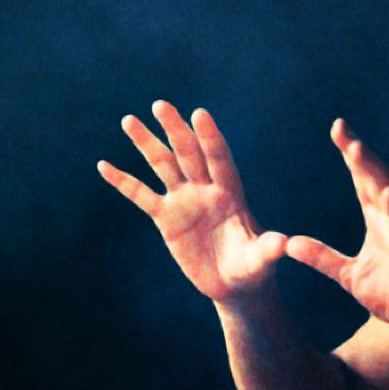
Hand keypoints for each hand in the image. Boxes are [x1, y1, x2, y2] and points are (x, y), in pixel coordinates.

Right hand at [97, 100, 286, 304]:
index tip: (199, 114)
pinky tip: (104, 165)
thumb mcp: (260, 260)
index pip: (219, 159)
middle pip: (189, 153)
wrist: (234, 284)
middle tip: (161, 105)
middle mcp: (206, 189)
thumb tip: (284, 244)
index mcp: (231, 193)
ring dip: (147, 144)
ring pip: (164, 165)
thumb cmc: (253, 269)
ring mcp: (185, 201)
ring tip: (129, 120)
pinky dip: (124, 182)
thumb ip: (268, 249)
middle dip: (175, 130)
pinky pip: (142, 195)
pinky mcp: (166, 218)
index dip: (210, 138)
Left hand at [284, 120, 388, 347]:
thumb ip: (322, 257)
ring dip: (376, 173)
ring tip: (358, 151)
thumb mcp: (349, 276)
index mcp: (380, 222)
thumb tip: (290, 243)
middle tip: (342, 129)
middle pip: (377, 180)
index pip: (363, 181)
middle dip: (360, 154)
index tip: (338, 129)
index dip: (352, 155)